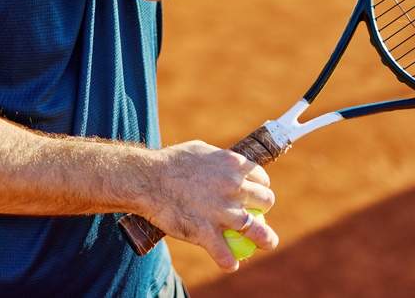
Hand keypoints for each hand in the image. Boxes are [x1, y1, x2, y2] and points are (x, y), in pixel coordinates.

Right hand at [146, 140, 278, 271]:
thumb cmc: (170, 162)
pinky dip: (229, 261)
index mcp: (232, 165)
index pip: (261, 178)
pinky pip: (225, 253)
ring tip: (267, 243)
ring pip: (256, 230)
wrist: (147, 179)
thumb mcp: (200, 150)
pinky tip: (230, 264)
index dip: (261, 187)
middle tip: (256, 215)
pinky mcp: (205, 232)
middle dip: (264, 209)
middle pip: (265, 201)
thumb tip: (226, 162)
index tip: (255, 193)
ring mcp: (221, 211)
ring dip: (265, 239)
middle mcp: (233, 187)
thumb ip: (218, 158)